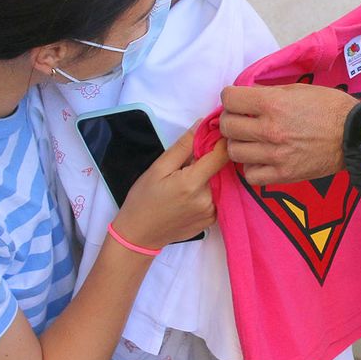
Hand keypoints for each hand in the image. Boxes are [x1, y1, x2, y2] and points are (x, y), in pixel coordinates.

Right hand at [113, 127, 229, 249]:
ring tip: (186, 181)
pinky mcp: (212, 220)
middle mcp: (208, 198)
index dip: (221, 140)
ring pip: (219, 183)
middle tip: (189, 162)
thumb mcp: (158, 168)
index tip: (216, 132)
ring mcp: (212, 212)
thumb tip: (202, 125)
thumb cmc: (144, 199)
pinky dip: (208, 191)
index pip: (221, 154)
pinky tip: (190, 195)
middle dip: (209, 160)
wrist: (139, 234)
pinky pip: (216, 197)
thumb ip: (183, 146)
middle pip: (219, 168)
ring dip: (208, 176)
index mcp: (193, 183)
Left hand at [218, 84, 355, 185]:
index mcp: (273, 103)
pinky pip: (250, 175)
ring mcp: (275, 155)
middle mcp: (270, 129)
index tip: (237, 101)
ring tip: (252, 141)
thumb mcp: (298, 90)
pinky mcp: (283, 175)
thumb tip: (245, 97)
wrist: (355, 135)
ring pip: (234, 152)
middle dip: (231, 120)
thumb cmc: (330, 108)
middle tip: (242, 120)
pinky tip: (261, 159)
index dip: (230, 98)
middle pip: (228, 126)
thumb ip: (268, 93)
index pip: (229, 99)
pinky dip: (252, 167)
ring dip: (240, 144)